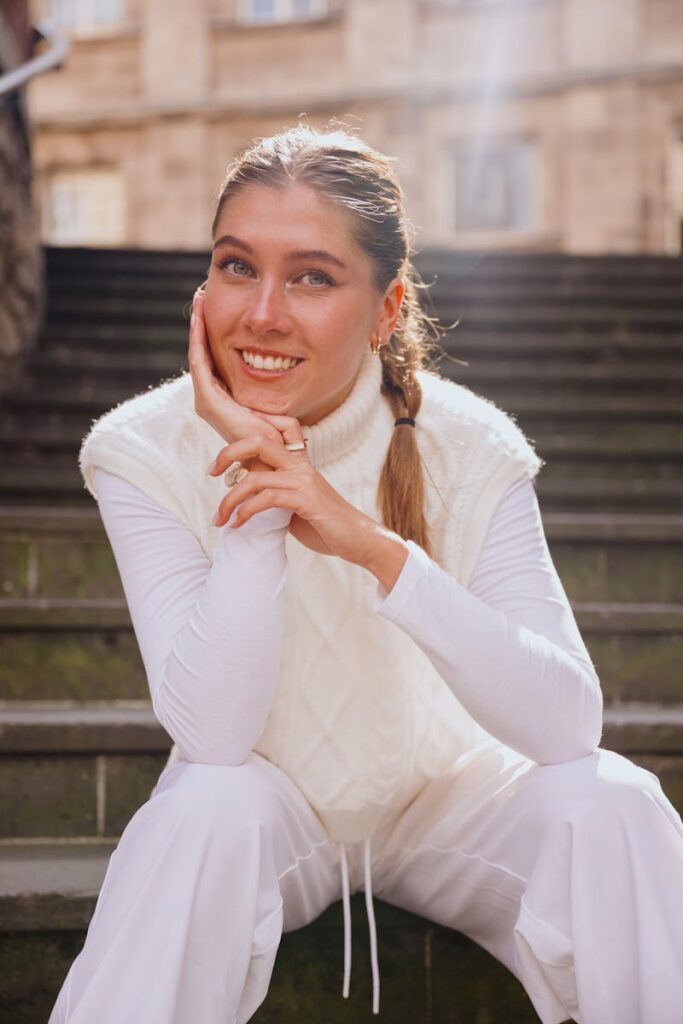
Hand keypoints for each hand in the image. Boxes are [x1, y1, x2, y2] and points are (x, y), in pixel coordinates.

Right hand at [189, 289, 298, 473]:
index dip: (212, 336)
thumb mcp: (278, 413)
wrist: (273, 458)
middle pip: (202, 354)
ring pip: (198, 355)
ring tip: (199, 302)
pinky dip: (198, 340)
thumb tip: (292, 392)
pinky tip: (200, 319)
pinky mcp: (208, 400)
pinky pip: (200, 362)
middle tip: (201, 299)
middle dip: (201, 326)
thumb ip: (279, 401)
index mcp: (223, 400)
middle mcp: (210, 400)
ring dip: (198, 328)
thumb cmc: (279, 441)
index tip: (214, 311)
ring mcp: (206, 400)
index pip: (213, 360)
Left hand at [208, 433, 388, 564]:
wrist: (359, 539)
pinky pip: (265, 498)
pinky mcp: (305, 499)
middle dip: (228, 452)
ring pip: (255, 477)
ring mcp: (303, 480)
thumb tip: (246, 493)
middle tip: (210, 471)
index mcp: (299, 462)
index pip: (276, 430)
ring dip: (229, 500)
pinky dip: (245, 512)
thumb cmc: (327, 525)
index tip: (223, 458)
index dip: (248, 433)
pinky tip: (238, 525)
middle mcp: (301, 465)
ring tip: (219, 519)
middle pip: (258, 441)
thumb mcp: (297, 503)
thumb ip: (276, 491)